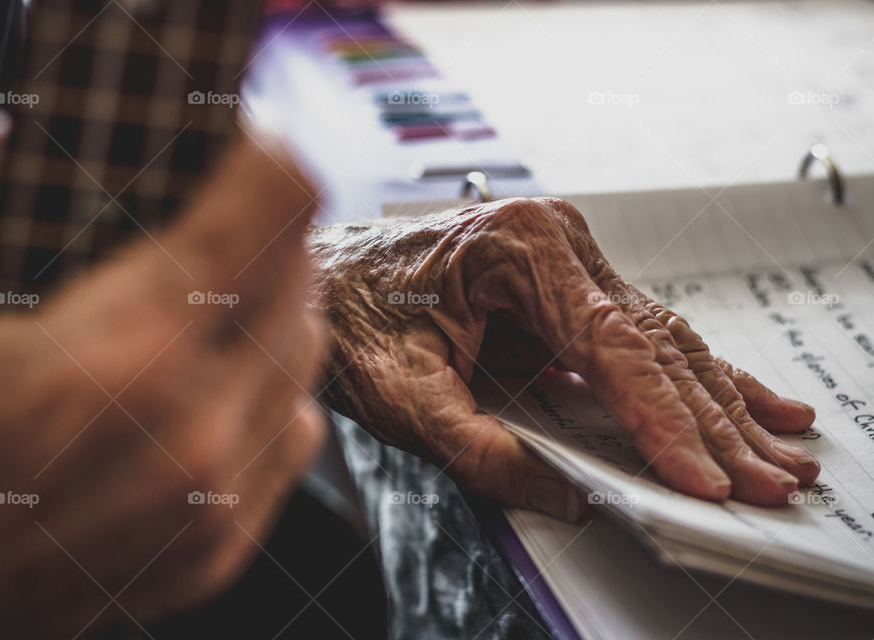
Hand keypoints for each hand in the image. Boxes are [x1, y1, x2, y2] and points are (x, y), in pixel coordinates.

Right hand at [0, 110, 325, 636]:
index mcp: (128, 348)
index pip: (277, 203)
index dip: (267, 153)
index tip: (244, 144)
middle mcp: (198, 425)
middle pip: (300, 272)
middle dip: (265, 229)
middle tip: (214, 216)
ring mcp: (220, 493)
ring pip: (306, 351)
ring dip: (273, 307)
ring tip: (210, 298)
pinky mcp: (225, 541)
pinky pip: (294, 427)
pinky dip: (268, 389)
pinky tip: (212, 385)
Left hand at [308, 197, 819, 519]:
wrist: (323, 275)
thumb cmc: (350, 313)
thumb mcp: (399, 393)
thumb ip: (476, 448)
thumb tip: (563, 496)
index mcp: (517, 246)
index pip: (611, 343)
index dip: (660, 419)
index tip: (699, 476)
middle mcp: (555, 239)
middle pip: (653, 341)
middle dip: (709, 419)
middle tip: (764, 479)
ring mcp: (566, 256)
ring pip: (659, 340)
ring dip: (714, 403)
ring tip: (774, 451)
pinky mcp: (566, 283)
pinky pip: (637, 338)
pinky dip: (686, 379)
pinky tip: (740, 401)